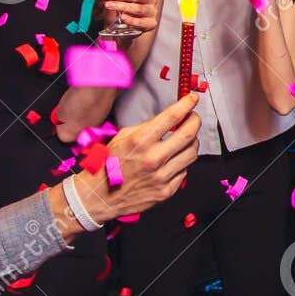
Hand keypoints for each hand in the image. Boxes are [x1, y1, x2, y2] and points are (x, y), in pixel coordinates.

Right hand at [76, 93, 200, 221]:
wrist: (99, 196)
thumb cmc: (107, 165)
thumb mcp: (122, 137)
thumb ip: (147, 128)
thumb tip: (168, 120)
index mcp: (141, 141)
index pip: (172, 117)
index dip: (187, 104)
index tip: (192, 99)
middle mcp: (153, 158)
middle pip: (189, 134)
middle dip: (195, 121)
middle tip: (193, 117)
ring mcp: (161, 177)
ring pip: (191, 153)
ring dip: (192, 142)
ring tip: (185, 139)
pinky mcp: (165, 191)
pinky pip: (184, 172)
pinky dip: (182, 162)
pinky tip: (174, 159)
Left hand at [104, 0, 161, 34]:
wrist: (130, 27)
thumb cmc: (126, 10)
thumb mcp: (118, 0)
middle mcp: (150, 0)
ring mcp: (151, 11)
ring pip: (139, 8)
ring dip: (123, 7)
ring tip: (110, 6)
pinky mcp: (151, 23)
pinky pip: (141, 22)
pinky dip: (131, 20)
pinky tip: (123, 17)